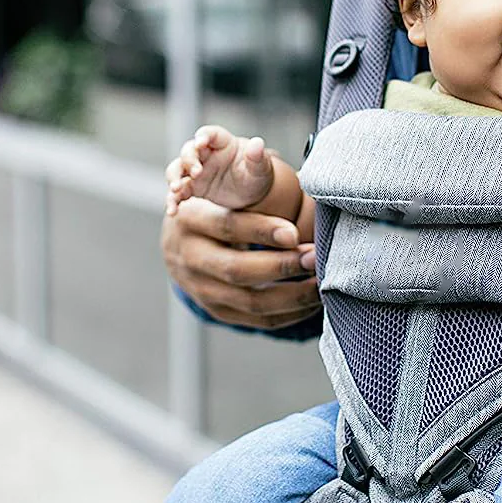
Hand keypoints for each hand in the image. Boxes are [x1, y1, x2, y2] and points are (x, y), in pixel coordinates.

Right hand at [161, 196, 319, 330]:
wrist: (181, 246)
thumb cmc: (213, 211)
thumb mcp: (219, 196)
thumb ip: (251, 192)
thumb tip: (296, 182)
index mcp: (189, 221)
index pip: (226, 226)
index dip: (262, 230)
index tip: (295, 232)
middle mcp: (189, 259)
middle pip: (237, 269)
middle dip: (282, 265)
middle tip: (315, 257)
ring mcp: (200, 290)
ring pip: (250, 302)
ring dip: (292, 295)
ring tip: (320, 281)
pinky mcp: (216, 311)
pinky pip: (256, 320)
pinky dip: (288, 313)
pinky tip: (310, 301)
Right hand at [165, 125, 274, 215]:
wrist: (252, 194)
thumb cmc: (256, 174)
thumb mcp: (260, 167)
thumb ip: (257, 156)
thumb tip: (257, 143)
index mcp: (222, 143)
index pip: (209, 134)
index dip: (203, 136)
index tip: (200, 143)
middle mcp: (205, 154)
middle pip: (189, 150)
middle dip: (189, 160)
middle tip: (197, 173)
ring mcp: (196, 170)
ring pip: (177, 169)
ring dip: (174, 177)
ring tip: (175, 189)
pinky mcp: (192, 187)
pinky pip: (178, 192)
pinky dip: (173, 200)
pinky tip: (173, 211)